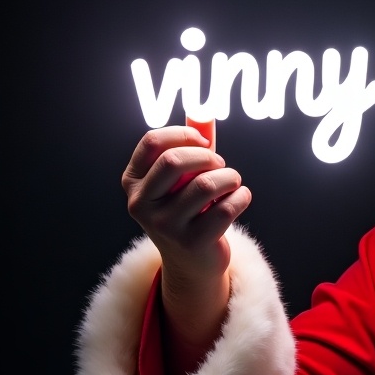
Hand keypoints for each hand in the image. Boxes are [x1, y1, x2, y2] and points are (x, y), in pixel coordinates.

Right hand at [122, 124, 251, 354]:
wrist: (192, 261)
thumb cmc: (188, 208)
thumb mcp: (181, 178)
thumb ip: (190, 146)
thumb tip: (203, 113)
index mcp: (132, 183)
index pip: (152, 142)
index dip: (184, 134)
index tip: (204, 141)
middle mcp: (141, 205)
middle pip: (175, 161)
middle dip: (208, 157)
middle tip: (220, 164)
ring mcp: (165, 226)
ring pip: (207, 185)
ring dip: (230, 176)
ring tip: (233, 181)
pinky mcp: (193, 241)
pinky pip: (226, 207)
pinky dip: (241, 196)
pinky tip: (240, 198)